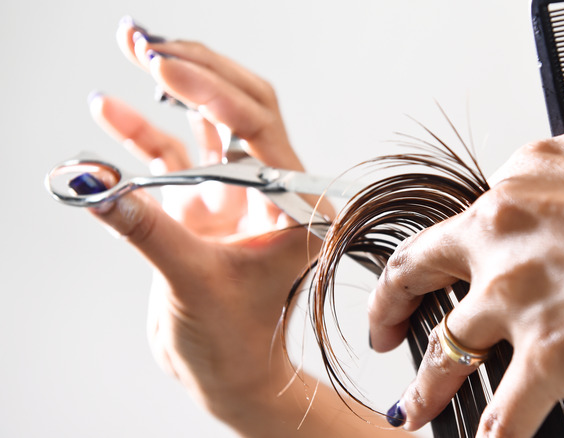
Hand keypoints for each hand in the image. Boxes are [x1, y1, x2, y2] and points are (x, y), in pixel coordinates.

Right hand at [82, 18, 400, 436]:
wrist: (229, 375)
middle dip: (198, 71)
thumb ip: (146, 230)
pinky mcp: (203, 205)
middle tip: (151, 45)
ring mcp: (236, 194)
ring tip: (133, 43)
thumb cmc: (235, 344)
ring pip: (209, 123)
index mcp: (295, 204)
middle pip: (240, 108)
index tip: (166, 67)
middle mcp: (271, 190)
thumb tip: (94, 184)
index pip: (260, 124)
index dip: (214, 89)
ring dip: (172, 86)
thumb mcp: (193, 283)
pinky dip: (141, 134)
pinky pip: (173, 157)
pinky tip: (109, 112)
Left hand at [368, 80, 563, 436]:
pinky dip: (493, 436)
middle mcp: (507, 237)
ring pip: (447, 348)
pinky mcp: (550, 355)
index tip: (460, 263)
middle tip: (385, 327)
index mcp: (524, 184)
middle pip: (420, 269)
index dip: (464, 246)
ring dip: (426, 384)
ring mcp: (520, 299)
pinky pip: (506, 413)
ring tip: (411, 407)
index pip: (472, 219)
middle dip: (391, 301)